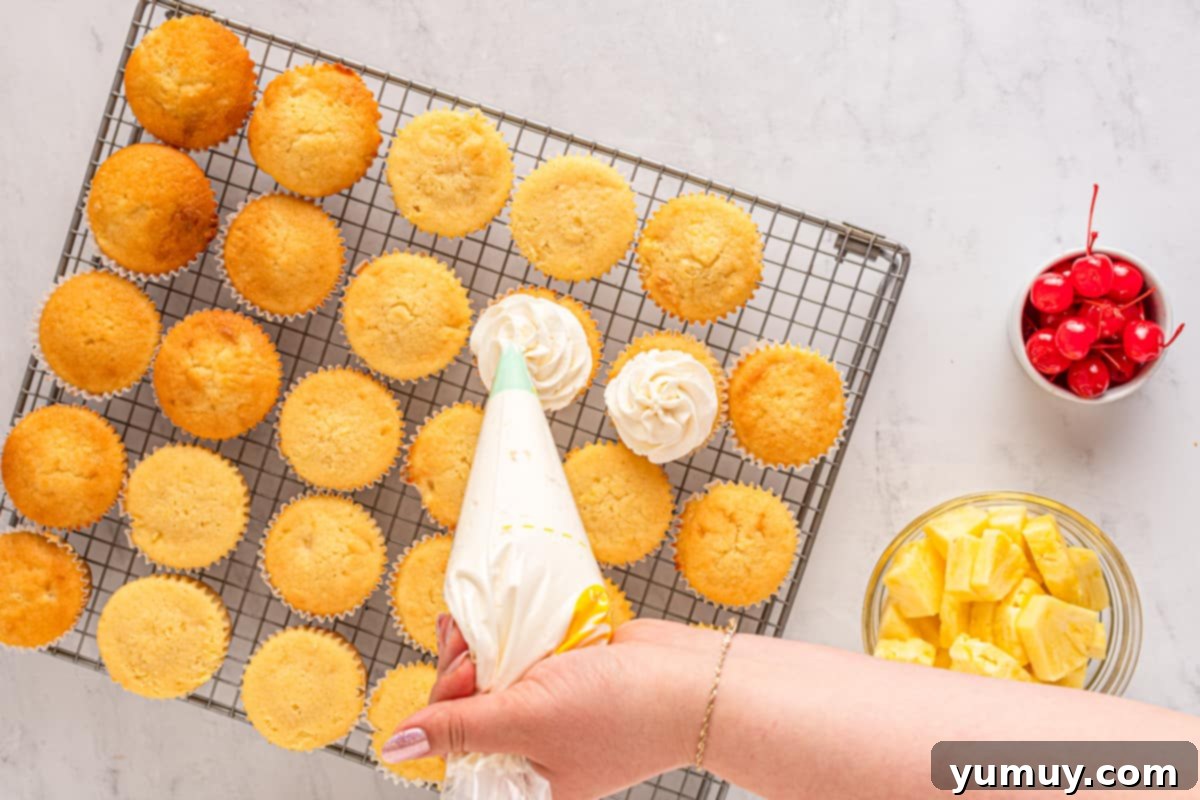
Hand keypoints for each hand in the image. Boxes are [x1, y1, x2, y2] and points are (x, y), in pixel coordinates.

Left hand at [384, 616, 718, 799]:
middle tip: (472, 643)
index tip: (461, 674)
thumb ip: (461, 728)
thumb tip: (397, 745)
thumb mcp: (529, 721)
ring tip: (481, 622)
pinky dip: (515, 631)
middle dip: (464, 666)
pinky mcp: (571, 670)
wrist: (694, 680)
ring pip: (497, 670)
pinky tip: (504, 612)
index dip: (446, 705)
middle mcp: (537, 744)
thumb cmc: (623, 715)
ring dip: (485, 642)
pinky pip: (527, 649)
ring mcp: (555, 704)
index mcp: (526, 776)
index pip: (457, 743)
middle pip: (472, 702)